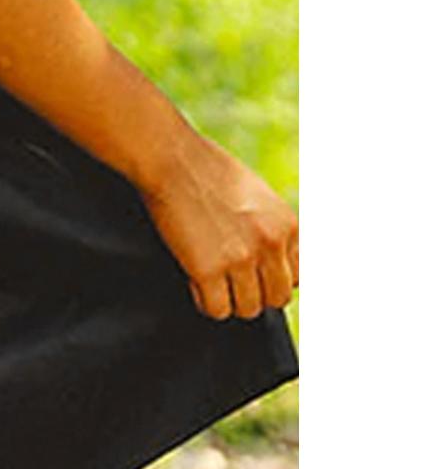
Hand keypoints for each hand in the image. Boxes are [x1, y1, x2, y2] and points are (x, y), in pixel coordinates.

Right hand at [137, 132, 297, 319]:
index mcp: (287, 224)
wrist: (170, 159)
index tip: (255, 274)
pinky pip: (216, 309)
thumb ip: (272, 229)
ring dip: (229, 299)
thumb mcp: (258, 196)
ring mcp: (240, 259)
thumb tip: (273, 265)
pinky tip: (195, 281)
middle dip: (255, 292)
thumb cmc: (206, 170)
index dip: (273, 277)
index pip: (298, 277)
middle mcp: (270, 244)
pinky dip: (204, 301)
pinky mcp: (208, 270)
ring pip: (248, 309)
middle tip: (232, 279)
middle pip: (277, 298)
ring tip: (212, 281)